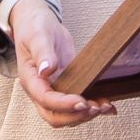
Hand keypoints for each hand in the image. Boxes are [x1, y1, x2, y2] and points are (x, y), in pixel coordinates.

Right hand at [10, 0, 115, 127]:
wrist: (38, 24)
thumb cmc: (35, 28)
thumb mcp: (38, 36)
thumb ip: (42, 53)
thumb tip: (46, 70)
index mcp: (30, 79)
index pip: (45, 99)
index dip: (63, 104)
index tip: (82, 102)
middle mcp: (40, 90)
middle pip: (54, 116)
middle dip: (76, 116)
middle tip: (96, 107)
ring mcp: (54, 90)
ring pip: (66, 114)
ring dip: (86, 115)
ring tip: (106, 106)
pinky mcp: (67, 86)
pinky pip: (77, 104)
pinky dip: (92, 108)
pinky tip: (109, 106)